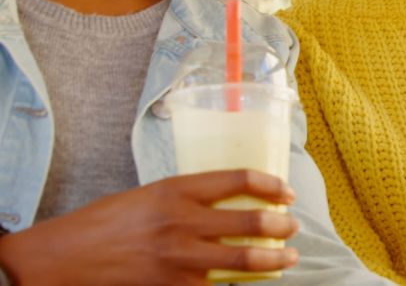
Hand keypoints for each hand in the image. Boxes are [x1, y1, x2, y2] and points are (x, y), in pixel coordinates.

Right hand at [0, 170, 299, 285]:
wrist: (62, 259)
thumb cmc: (106, 223)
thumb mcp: (150, 195)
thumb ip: (189, 198)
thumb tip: (230, 201)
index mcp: (177, 189)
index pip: (241, 179)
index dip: (272, 185)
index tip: (285, 192)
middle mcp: (183, 222)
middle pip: (253, 221)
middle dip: (282, 225)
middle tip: (293, 226)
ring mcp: (180, 259)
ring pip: (245, 259)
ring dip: (275, 258)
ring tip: (288, 256)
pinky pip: (218, 285)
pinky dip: (238, 283)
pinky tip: (250, 281)